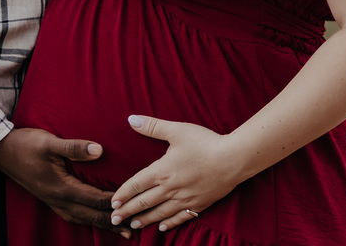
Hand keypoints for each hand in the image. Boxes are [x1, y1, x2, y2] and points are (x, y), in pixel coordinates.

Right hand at [0, 127, 130, 236]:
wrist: (0, 151)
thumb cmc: (25, 144)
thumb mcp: (49, 142)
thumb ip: (75, 147)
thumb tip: (100, 150)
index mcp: (62, 187)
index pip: (95, 199)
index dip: (115, 203)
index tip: (133, 204)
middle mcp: (59, 199)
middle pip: (91, 215)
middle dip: (112, 222)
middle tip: (133, 229)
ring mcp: (53, 201)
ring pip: (82, 218)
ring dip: (101, 224)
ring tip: (119, 230)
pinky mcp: (49, 198)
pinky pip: (73, 215)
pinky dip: (87, 219)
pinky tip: (91, 219)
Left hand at [110, 115, 244, 232]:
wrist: (234, 159)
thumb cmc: (205, 142)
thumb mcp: (176, 130)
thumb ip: (152, 126)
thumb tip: (130, 119)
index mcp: (162, 171)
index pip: (136, 185)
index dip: (122, 194)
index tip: (112, 202)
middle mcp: (171, 188)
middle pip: (144, 202)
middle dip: (127, 211)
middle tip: (114, 219)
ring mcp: (185, 198)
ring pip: (160, 212)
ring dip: (145, 219)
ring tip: (132, 225)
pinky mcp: (200, 203)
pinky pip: (182, 217)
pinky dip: (170, 223)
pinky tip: (163, 227)